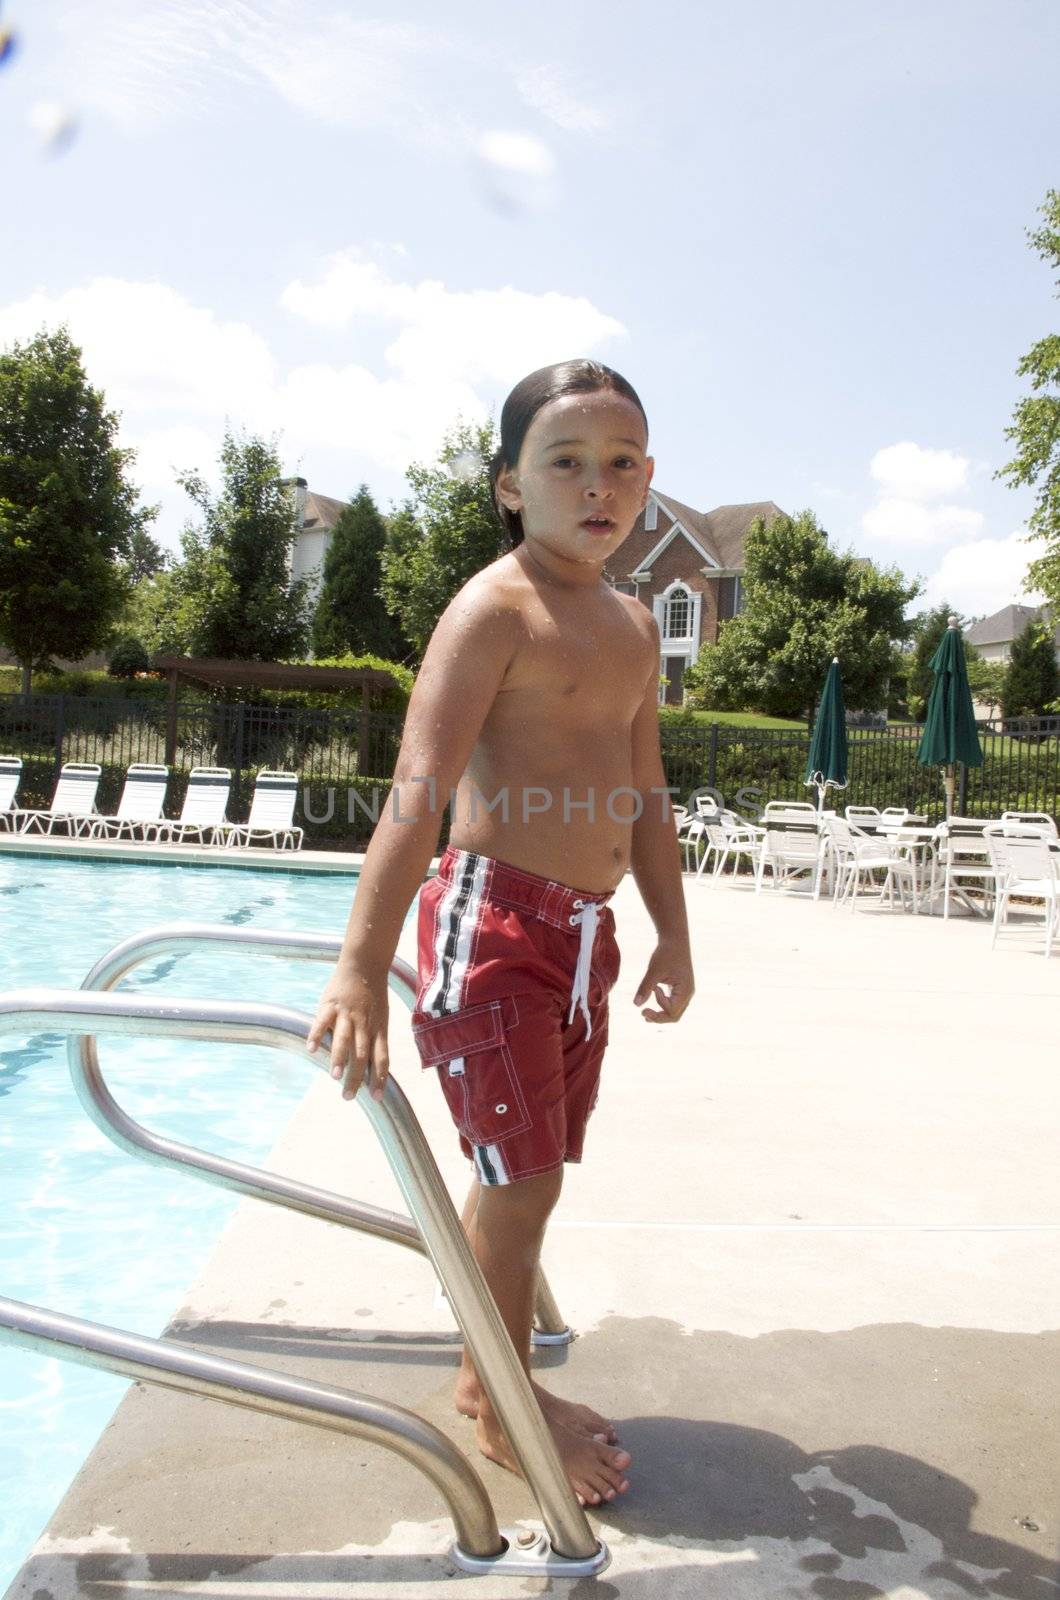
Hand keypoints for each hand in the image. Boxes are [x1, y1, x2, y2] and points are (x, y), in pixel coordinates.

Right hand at [306, 963, 389, 1101]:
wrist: (365, 965)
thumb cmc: (373, 996)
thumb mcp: (381, 1019)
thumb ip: (375, 1041)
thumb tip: (371, 1068)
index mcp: (378, 1030)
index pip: (381, 1058)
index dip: (379, 1078)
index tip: (376, 1098)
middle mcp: (364, 1025)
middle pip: (362, 1054)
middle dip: (356, 1077)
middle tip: (348, 1096)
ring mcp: (347, 1014)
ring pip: (345, 1039)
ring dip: (340, 1058)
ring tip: (335, 1076)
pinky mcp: (330, 1005)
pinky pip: (322, 1021)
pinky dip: (317, 1034)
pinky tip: (312, 1048)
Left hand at [633, 940, 693, 1023]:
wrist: (675, 940)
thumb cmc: (666, 953)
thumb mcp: (654, 970)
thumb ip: (645, 988)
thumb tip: (636, 1005)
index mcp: (685, 991)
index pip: (672, 1012)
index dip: (658, 1008)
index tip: (652, 991)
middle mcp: (688, 994)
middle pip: (675, 1016)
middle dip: (659, 1018)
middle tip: (642, 1013)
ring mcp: (685, 992)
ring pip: (674, 1012)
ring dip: (660, 1013)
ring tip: (645, 1012)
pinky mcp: (681, 989)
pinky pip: (673, 1004)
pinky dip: (662, 1005)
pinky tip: (654, 995)